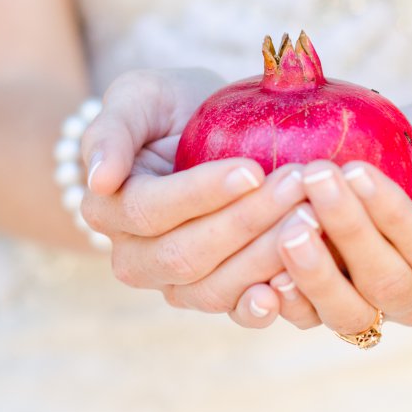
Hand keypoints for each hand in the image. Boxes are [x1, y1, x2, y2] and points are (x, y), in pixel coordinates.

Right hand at [80, 68, 307, 304]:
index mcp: (109, 210)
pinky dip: (272, 304)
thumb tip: (98, 179)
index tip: (252, 170)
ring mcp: (177, 286)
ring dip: (268, 258)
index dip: (202, 194)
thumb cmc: (170, 110)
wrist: (202, 135)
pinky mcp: (218, 299)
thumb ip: (111, 131)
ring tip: (313, 219)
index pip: (151, 212)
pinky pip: (240, 313)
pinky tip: (300, 281)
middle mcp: (136, 259)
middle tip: (299, 187)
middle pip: (187, 255)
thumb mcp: (138, 98)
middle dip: (247, 222)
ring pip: (216, 289)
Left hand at [238, 100, 411, 332]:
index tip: (355, 170)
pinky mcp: (329, 307)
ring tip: (288, 227)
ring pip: (345, 310)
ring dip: (313, 271)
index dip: (391, 213)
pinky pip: (307, 316)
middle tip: (313, 180)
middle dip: (346, 230)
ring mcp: (374, 309)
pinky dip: (284, 301)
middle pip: (384, 281)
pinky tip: (263, 272)